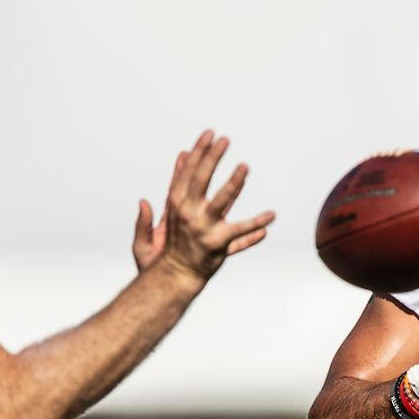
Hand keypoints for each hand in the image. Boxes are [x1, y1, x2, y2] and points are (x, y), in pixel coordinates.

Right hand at [135, 130, 274, 281]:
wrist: (172, 282)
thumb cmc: (160, 258)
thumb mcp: (146, 236)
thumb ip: (147, 218)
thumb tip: (149, 197)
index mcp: (173, 207)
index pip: (186, 174)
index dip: (197, 153)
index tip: (207, 136)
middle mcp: (188, 214)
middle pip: (201, 179)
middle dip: (212, 157)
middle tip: (224, 139)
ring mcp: (204, 228)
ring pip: (222, 200)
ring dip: (234, 183)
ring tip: (245, 166)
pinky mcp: (218, 243)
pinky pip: (241, 232)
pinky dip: (257, 224)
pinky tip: (271, 216)